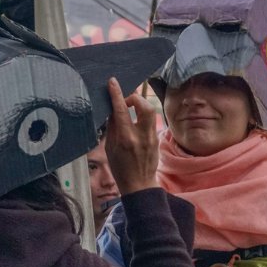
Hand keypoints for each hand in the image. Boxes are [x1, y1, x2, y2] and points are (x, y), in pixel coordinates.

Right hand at [104, 77, 158, 193]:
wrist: (139, 184)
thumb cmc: (120, 168)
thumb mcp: (110, 148)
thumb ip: (112, 127)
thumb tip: (112, 108)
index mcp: (126, 138)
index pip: (121, 110)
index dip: (117, 94)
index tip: (113, 82)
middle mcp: (141, 136)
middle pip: (144, 106)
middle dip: (134, 97)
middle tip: (125, 99)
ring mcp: (152, 137)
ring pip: (150, 111)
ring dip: (139, 105)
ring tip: (129, 106)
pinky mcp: (156, 138)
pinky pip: (150, 120)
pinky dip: (142, 115)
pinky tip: (134, 118)